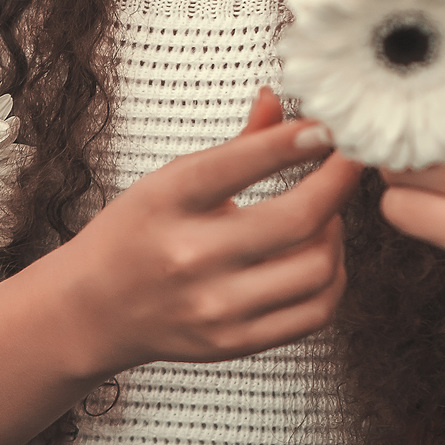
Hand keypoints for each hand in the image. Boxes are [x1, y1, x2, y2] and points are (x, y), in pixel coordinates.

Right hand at [60, 87, 361, 375]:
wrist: (93, 310)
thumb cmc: (134, 234)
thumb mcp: (170, 179)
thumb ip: (236, 146)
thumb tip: (278, 102)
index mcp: (167, 201)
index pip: (242, 163)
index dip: (297, 140)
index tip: (331, 126)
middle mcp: (190, 256)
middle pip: (299, 218)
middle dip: (339, 180)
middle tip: (351, 160)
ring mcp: (215, 306)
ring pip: (318, 267)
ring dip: (337, 231)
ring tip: (326, 213)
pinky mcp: (235, 342)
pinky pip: (315, 312)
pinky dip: (332, 278)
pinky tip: (319, 256)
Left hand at [377, 62, 444, 329]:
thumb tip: (376, 77)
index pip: (438, 62)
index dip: (413, 82)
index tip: (415, 96)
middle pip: (412, 115)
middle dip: (407, 136)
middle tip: (434, 156)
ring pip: (398, 163)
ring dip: (403, 177)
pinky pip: (398, 206)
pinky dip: (406, 211)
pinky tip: (444, 217)